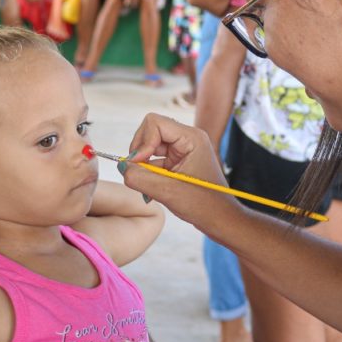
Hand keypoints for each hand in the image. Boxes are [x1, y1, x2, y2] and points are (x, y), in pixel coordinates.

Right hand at [123, 114, 238, 226]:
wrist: (219, 219)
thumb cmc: (203, 204)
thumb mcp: (167, 191)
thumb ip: (140, 177)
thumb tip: (122, 167)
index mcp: (191, 137)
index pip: (154, 123)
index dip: (142, 142)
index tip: (137, 163)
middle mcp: (187, 138)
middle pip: (150, 131)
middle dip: (140, 152)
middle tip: (137, 173)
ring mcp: (183, 149)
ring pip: (150, 146)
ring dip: (143, 164)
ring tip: (147, 185)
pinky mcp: (178, 161)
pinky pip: (154, 159)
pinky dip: (148, 172)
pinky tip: (152, 189)